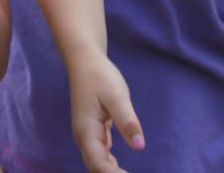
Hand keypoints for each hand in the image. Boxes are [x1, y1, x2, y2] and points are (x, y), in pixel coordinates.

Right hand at [66, 51, 143, 172]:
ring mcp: (88, 135)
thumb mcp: (117, 97)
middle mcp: (84, 138)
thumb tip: (139, 146)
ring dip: (111, 172)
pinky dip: (110, 165)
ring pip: (97, 163)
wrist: (85, 61)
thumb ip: (127, 122)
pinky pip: (100, 155)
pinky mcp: (94, 131)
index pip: (98, 165)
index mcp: (87, 132)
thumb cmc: (99, 77)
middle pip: (96, 168)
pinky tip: (120, 169)